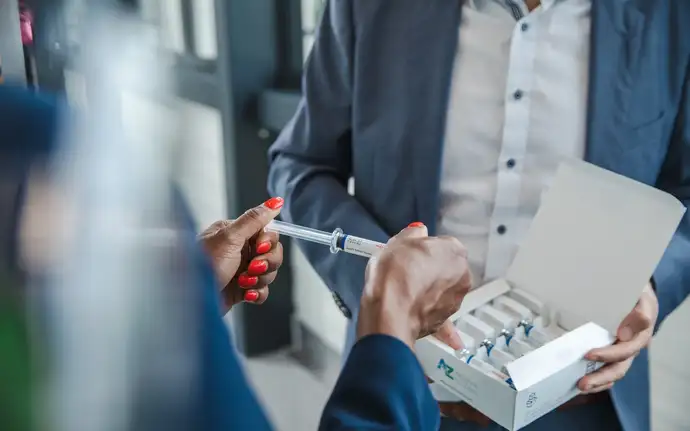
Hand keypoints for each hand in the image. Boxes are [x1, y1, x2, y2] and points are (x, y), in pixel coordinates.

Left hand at [199, 197, 284, 313]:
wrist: (188, 301)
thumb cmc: (202, 266)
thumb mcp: (229, 238)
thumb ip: (254, 219)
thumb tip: (274, 202)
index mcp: (235, 233)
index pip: (267, 232)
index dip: (268, 242)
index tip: (258, 248)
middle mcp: (239, 250)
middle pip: (272, 252)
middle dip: (267, 263)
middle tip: (252, 268)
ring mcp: (241, 270)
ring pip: (269, 272)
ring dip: (260, 279)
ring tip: (243, 282)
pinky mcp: (241, 290)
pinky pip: (262, 290)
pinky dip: (257, 293)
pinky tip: (246, 295)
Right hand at [356, 222, 471, 348]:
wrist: (390, 313)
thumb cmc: (395, 273)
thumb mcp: (397, 242)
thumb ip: (412, 234)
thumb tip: (419, 232)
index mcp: (455, 251)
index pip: (440, 244)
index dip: (422, 249)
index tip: (408, 255)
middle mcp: (462, 275)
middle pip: (444, 267)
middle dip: (429, 269)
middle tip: (405, 272)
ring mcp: (456, 299)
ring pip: (441, 290)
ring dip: (430, 290)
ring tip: (405, 292)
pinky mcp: (446, 319)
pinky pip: (438, 312)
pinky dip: (432, 313)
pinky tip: (427, 320)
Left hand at [578, 283, 657, 392]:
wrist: (636, 292)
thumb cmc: (636, 294)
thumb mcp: (640, 297)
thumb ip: (638, 312)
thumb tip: (623, 334)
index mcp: (640, 335)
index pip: (625, 350)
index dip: (608, 355)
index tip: (589, 354)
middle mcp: (632, 346)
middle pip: (619, 367)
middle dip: (600, 377)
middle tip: (582, 383)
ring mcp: (623, 351)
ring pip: (613, 372)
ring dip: (597, 382)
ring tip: (581, 387)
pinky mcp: (613, 351)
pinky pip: (607, 368)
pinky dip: (596, 377)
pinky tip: (581, 381)